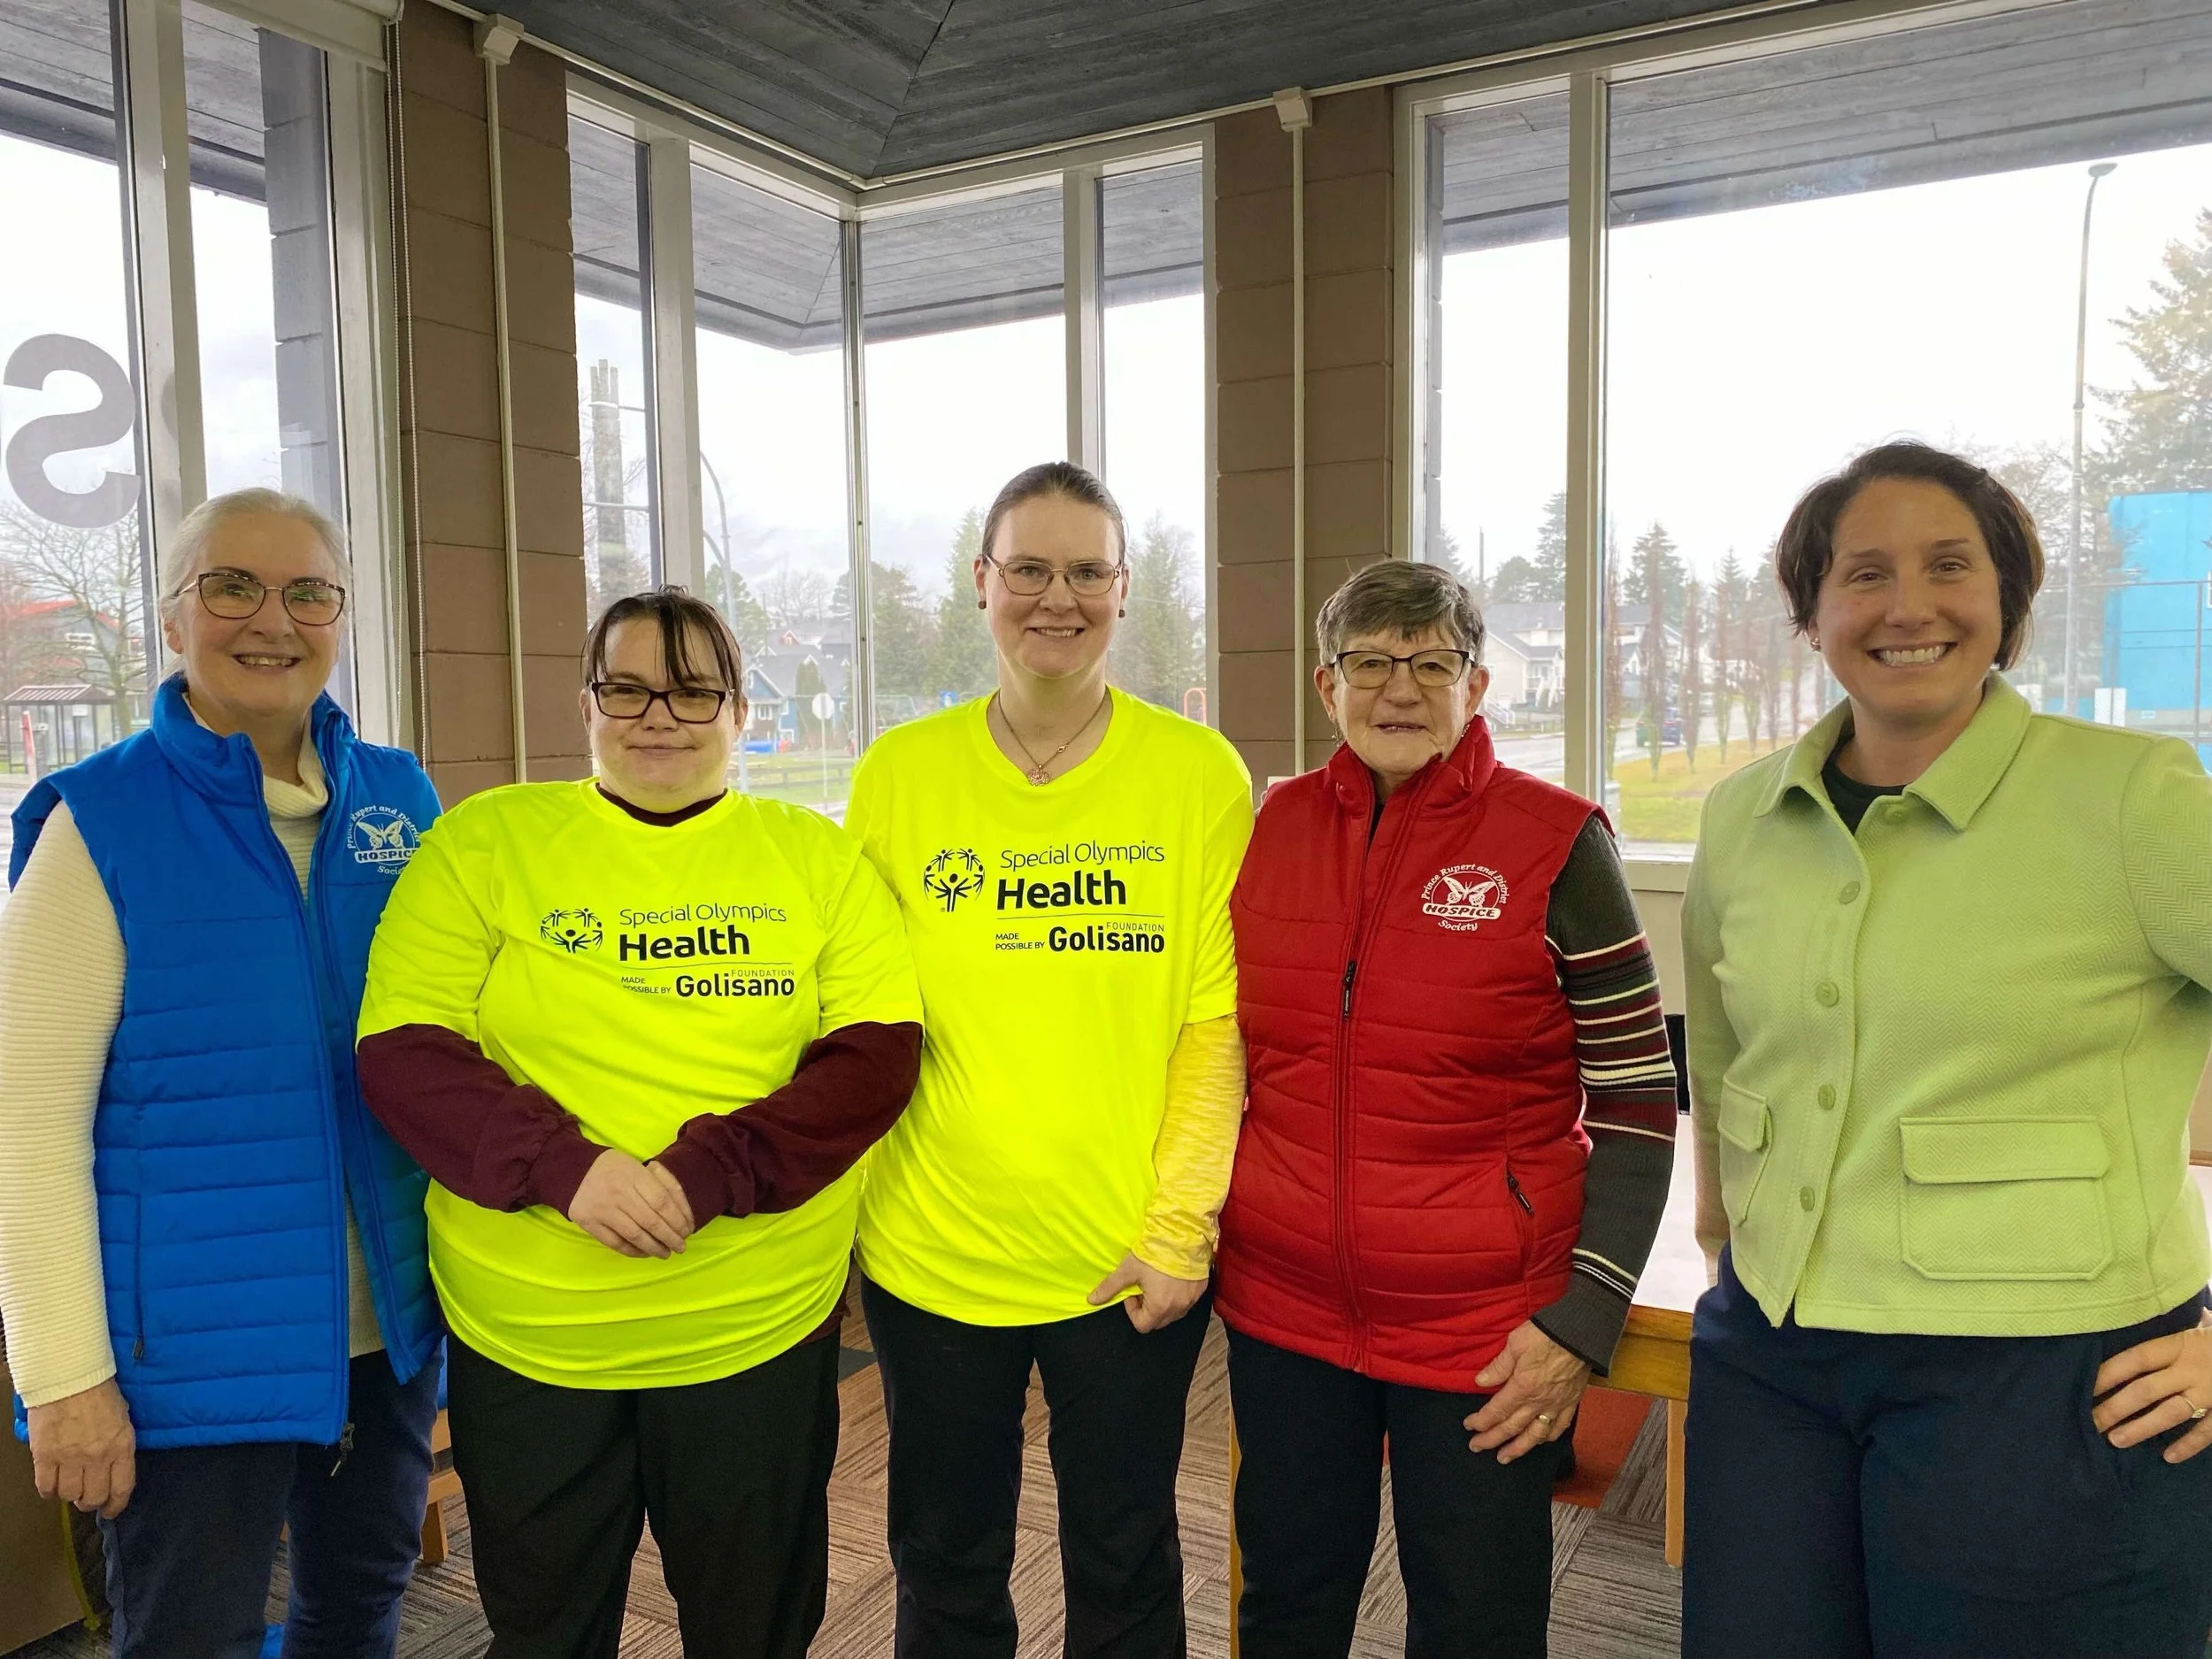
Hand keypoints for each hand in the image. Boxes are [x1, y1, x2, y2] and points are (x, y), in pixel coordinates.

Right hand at [27, 1379, 135, 1517]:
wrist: (68, 1376)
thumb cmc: (99, 1392)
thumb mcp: (122, 1417)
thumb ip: (119, 1444)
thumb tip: (114, 1466)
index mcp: (122, 1446)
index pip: (122, 1488)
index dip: (116, 1505)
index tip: (110, 1511)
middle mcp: (97, 1457)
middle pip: (93, 1497)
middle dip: (90, 1502)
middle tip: (86, 1498)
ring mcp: (70, 1458)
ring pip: (68, 1495)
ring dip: (68, 1495)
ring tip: (68, 1485)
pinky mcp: (45, 1456)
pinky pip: (45, 1486)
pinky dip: (48, 1490)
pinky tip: (51, 1483)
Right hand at [566, 1150, 695, 1256]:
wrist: (572, 1170)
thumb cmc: (613, 1168)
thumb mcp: (638, 1166)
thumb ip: (659, 1183)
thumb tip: (683, 1211)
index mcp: (634, 1175)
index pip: (662, 1201)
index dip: (677, 1219)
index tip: (687, 1230)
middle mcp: (619, 1194)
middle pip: (651, 1221)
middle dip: (670, 1237)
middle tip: (681, 1246)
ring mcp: (603, 1210)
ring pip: (635, 1236)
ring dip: (654, 1248)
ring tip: (666, 1253)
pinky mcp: (590, 1224)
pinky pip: (616, 1243)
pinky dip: (633, 1251)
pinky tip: (645, 1252)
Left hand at [1087, 1253, 1207, 1332]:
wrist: (1182, 1232)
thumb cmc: (1154, 1252)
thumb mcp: (1128, 1269)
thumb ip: (1110, 1287)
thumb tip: (1092, 1300)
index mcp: (1160, 1307)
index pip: (1143, 1325)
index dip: (1132, 1311)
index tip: (1132, 1292)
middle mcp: (1179, 1307)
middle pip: (1159, 1322)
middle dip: (1148, 1309)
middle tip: (1143, 1287)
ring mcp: (1192, 1298)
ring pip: (1174, 1313)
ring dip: (1163, 1304)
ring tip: (1157, 1282)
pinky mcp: (1201, 1288)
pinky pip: (1187, 1301)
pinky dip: (1178, 1296)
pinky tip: (1171, 1278)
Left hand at [1465, 1320, 1591, 1464]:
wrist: (1581, 1334)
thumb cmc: (1546, 1334)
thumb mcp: (1515, 1343)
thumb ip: (1499, 1366)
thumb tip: (1481, 1381)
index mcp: (1522, 1388)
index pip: (1496, 1411)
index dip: (1481, 1421)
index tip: (1469, 1426)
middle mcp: (1539, 1402)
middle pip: (1511, 1427)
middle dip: (1491, 1439)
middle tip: (1476, 1447)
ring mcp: (1557, 1405)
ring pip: (1535, 1435)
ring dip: (1518, 1448)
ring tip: (1504, 1458)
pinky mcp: (1571, 1403)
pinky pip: (1559, 1427)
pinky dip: (1548, 1437)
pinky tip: (1539, 1441)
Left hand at [2093, 1319, 2211, 1463]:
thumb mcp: (2205, 1327)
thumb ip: (2182, 1328)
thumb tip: (2157, 1315)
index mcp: (2180, 1344)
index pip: (2135, 1359)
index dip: (2108, 1373)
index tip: (2084, 1388)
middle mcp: (2192, 1368)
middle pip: (2145, 1389)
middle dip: (2115, 1407)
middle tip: (2090, 1423)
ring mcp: (2211, 1391)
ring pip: (2170, 1412)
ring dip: (2141, 1427)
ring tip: (2116, 1440)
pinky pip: (2207, 1430)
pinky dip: (2188, 1444)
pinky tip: (2169, 1456)